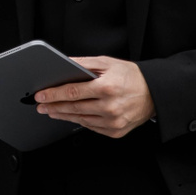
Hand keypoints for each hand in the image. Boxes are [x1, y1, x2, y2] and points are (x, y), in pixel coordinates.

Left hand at [34, 56, 155, 138]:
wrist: (155, 92)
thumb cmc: (131, 76)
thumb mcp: (107, 63)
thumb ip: (84, 64)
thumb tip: (63, 63)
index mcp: (107, 88)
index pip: (72, 92)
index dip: (53, 94)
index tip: (41, 95)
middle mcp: (110, 107)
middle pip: (73, 108)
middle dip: (54, 107)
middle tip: (41, 105)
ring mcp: (113, 122)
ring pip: (81, 120)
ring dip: (63, 116)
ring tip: (51, 111)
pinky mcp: (116, 131)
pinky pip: (92, 127)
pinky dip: (80, 121)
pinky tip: (71, 116)